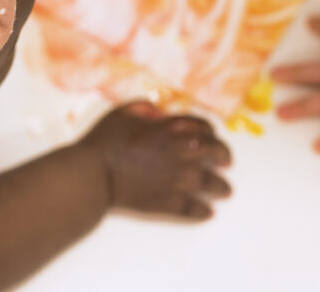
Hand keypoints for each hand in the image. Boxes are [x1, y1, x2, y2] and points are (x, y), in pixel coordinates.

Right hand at [79, 101, 231, 219]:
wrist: (92, 175)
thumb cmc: (104, 141)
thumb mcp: (122, 112)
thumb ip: (144, 107)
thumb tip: (160, 113)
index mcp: (168, 129)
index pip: (201, 126)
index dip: (209, 130)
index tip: (212, 135)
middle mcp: (178, 153)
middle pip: (212, 151)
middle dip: (223, 155)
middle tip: (228, 161)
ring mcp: (174, 179)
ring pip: (207, 182)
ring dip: (220, 186)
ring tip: (227, 191)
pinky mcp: (165, 202)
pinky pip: (190, 208)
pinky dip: (202, 211)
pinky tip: (208, 212)